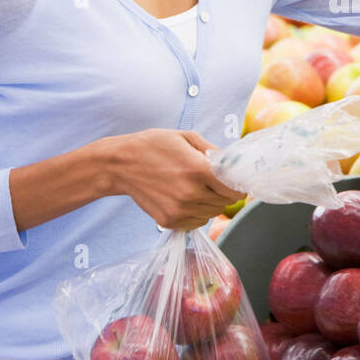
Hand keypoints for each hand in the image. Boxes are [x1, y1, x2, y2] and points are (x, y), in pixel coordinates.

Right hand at [104, 129, 242, 230]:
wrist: (120, 165)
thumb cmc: (153, 146)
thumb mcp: (186, 137)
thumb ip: (213, 152)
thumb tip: (232, 164)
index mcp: (198, 170)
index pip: (234, 189)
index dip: (239, 185)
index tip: (236, 182)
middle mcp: (191, 194)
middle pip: (225, 203)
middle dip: (225, 193)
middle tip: (214, 182)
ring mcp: (179, 210)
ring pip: (213, 213)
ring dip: (211, 203)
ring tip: (197, 188)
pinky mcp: (170, 221)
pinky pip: (197, 222)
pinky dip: (198, 213)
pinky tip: (187, 198)